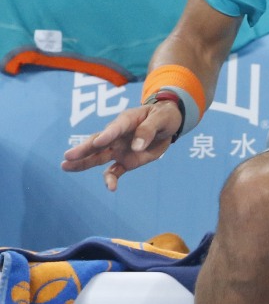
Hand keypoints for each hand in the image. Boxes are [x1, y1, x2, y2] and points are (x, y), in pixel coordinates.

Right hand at [61, 101, 181, 190]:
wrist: (169, 124)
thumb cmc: (164, 116)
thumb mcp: (162, 118)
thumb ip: (149, 130)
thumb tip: (136, 147)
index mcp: (127, 120)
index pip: (115, 128)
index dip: (107, 135)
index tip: (97, 142)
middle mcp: (118, 135)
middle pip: (99, 143)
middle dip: (84, 149)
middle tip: (67, 156)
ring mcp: (119, 149)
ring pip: (99, 157)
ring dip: (84, 163)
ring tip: (65, 167)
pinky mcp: (125, 161)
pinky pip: (114, 171)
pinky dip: (111, 180)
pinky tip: (111, 188)